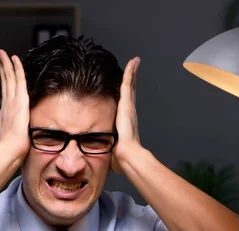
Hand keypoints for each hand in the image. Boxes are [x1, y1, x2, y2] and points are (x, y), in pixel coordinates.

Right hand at [0, 49, 29, 160]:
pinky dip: (16, 68)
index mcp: (7, 115)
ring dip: (7, 65)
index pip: (7, 94)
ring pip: (9, 78)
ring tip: (3, 54)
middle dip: (3, 70)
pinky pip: (18, 80)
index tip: (5, 74)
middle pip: (5, 83)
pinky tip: (15, 59)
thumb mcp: (18, 142)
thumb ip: (20, 139)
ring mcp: (12, 102)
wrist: (9, 151)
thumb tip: (24, 144)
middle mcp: (7, 106)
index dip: (5, 83)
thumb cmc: (14, 152)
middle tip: (0, 57)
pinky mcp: (19, 100)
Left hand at [111, 57, 141, 173]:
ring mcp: (128, 107)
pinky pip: (128, 84)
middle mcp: (129, 112)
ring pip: (130, 85)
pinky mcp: (127, 104)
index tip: (127, 85)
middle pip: (130, 91)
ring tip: (135, 62)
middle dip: (132, 79)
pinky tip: (133, 62)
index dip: (126, 94)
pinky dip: (130, 72)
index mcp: (125, 121)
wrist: (127, 156)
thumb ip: (107, 150)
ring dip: (132, 73)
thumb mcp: (111, 150)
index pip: (125, 104)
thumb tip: (103, 160)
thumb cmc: (120, 157)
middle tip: (134, 67)